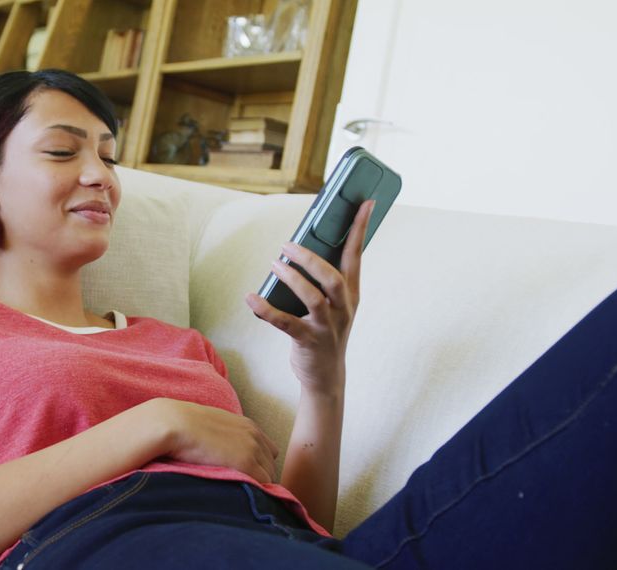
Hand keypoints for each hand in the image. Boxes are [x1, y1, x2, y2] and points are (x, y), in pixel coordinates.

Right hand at [142, 398, 279, 483]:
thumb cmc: (183, 426)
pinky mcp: (246, 463)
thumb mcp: (211, 425)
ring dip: (255, 485)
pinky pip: (262, 484)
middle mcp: (255, 436)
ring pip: (268, 477)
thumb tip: (217, 450)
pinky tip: (236, 493)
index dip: (258, 465)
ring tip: (235, 490)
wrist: (174, 423)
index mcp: (248, 426)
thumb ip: (224, 436)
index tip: (243, 474)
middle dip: (258, 476)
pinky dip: (253, 491)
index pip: (268, 452)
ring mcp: (252, 449)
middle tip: (238, 486)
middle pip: (271, 466)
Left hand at [245, 200, 374, 393]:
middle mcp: (343, 308)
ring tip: (274, 265)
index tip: (365, 202)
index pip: (357, 255)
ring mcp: (328, 326)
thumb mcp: (332, 304)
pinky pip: (285, 323)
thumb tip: (299, 247)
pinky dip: (266, 310)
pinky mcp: (308, 341)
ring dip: (291, 279)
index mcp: (351, 293)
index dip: (360, 229)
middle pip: (333, 276)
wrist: (327, 376)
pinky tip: (251, 298)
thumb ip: (322, 279)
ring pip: (313, 297)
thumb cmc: (325, 331)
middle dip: (310, 258)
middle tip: (287, 245)